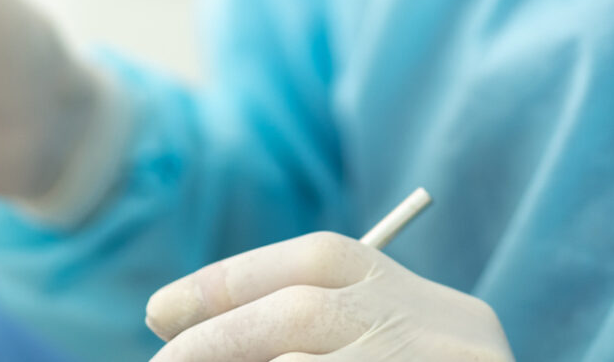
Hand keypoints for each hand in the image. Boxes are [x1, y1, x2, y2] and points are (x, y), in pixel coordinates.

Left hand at [146, 232, 513, 360]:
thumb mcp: (401, 359)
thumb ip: (332, 340)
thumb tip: (194, 329)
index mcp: (445, 315)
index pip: (322, 262)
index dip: (232, 281)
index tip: (161, 310)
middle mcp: (452, 339)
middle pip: (307, 311)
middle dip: (220, 334)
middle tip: (161, 361)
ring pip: (306, 355)